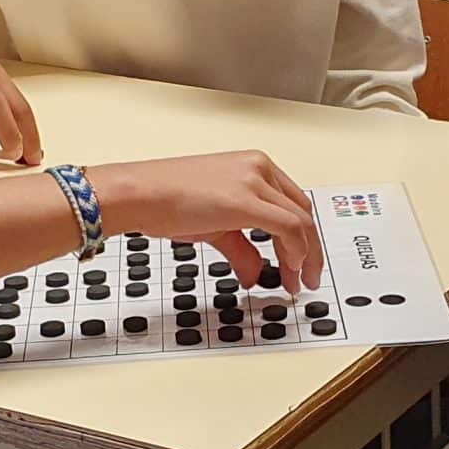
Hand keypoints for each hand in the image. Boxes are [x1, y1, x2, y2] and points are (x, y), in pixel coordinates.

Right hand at [93, 151, 325, 289]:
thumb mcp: (214, 226)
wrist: (138, 194)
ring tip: (297, 282)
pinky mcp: (246, 199)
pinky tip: (289, 270)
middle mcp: (258, 168)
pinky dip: (295, 252)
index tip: (301, 263)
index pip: (293, 203)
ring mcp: (254, 181)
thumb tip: (253, 273)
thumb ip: (241, 249)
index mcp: (253, 167)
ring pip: (300, 221)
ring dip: (305, 256)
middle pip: (303, 212)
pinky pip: (288, 227)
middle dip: (310, 251)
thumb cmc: (165, 200)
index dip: (303, 238)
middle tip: (306, 278)